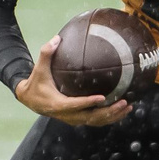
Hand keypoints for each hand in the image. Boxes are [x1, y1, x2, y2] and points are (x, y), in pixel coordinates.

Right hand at [13, 35, 132, 125]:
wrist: (30, 99)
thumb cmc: (36, 83)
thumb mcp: (39, 69)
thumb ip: (46, 54)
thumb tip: (57, 38)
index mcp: (58, 104)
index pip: (75, 105)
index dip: (88, 103)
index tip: (102, 97)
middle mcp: (67, 115)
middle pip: (91, 117)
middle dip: (108, 112)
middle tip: (123, 102)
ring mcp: (73, 118)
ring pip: (96, 121)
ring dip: (113, 116)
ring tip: (127, 106)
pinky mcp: (78, 118)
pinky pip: (96, 120)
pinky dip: (109, 117)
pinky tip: (121, 109)